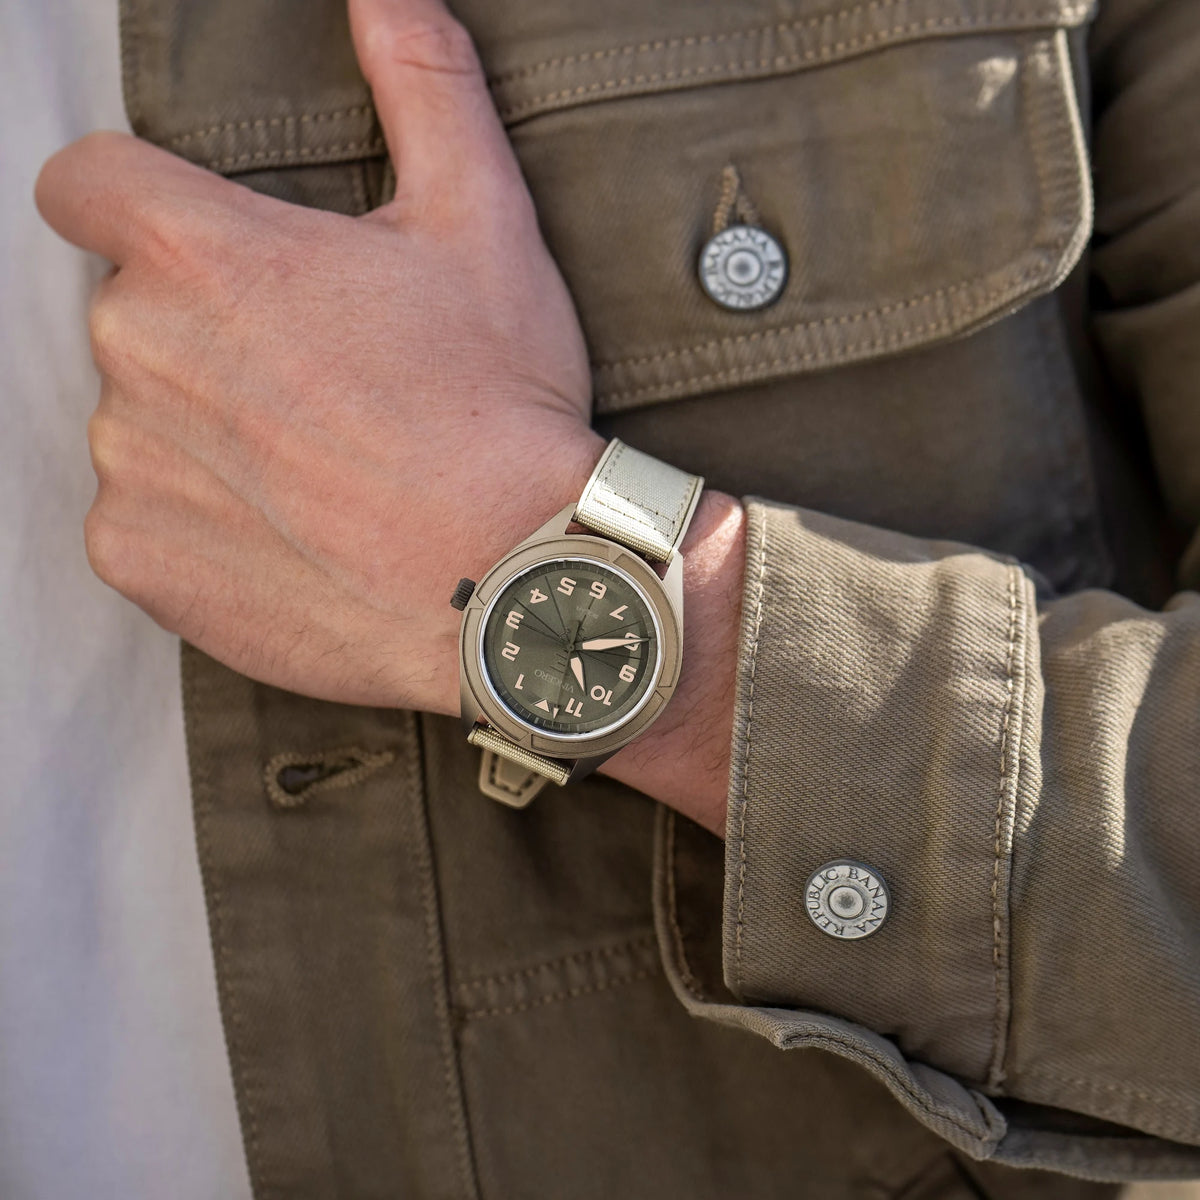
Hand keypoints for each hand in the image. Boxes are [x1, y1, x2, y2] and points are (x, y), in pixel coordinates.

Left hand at [34, 0, 601, 715]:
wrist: (510, 581)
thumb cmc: (500, 407)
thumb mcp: (482, 225)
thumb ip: (422, 90)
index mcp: (202, 254)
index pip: (87, 184)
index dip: (137, 202)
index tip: (200, 246)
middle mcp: (139, 353)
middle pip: (134, 315)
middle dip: (208, 333)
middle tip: (319, 380)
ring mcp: (131, 466)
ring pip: (141, 421)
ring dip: (205, 431)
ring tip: (316, 466)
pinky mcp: (140, 560)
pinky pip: (141, 519)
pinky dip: (199, 523)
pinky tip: (293, 533)